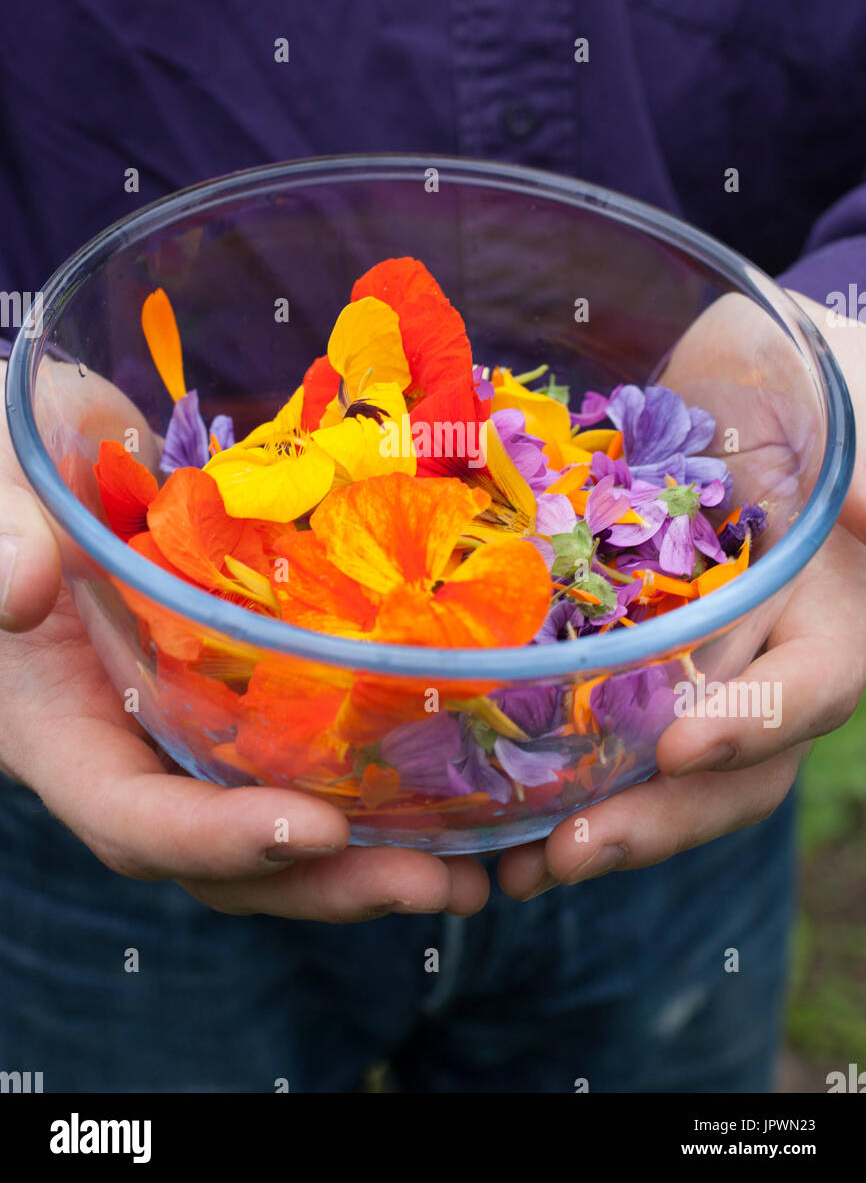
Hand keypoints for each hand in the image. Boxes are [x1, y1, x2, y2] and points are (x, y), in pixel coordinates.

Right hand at [0, 360, 488, 920]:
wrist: (68, 453)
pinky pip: (313, 761)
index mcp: (59, 726)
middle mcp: (132, 750)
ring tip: (472, 869)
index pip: (127, 816)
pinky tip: (468, 786)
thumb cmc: (17, 466)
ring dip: (372, 857)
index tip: (310, 827)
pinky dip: (384, 786)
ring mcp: (195, 729)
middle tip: (434, 881)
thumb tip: (21, 587)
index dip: (211, 838)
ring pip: (278, 827)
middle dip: (324, 882)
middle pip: (223, 856)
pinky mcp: (250, 694)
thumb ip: (0, 536)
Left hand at [498, 291, 865, 898]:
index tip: (687, 744)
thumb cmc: (816, 377)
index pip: (814, 689)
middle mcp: (761, 656)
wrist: (743, 363)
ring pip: (643, 759)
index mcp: (835, 619)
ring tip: (497, 863)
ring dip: (577, 815)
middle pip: (721, 766)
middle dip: (649, 816)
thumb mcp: (856, 406)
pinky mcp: (612, 632)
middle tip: (561, 852)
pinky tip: (462, 793)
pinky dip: (528, 753)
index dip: (759, 722)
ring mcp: (685, 653)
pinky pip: (575, 705)